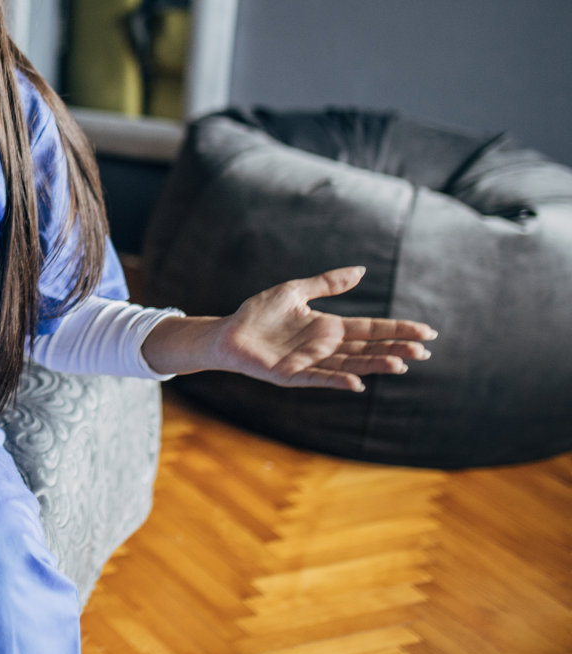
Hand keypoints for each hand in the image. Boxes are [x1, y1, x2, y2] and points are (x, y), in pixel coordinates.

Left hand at [144, 266, 436, 390]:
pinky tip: (356, 382)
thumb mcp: (295, 291)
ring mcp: (309, 362)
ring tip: (400, 364)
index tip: (427, 332)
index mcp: (328, 327)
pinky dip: (337, 380)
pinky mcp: (291, 375)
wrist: (227, 332)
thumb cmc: (259, 313)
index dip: (397, 329)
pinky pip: (317, 378)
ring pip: (349, 364)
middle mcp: (324, 346)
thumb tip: (362, 271)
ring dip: (374, 364)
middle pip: (367, 348)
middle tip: (424, 351)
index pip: (371, 328)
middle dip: (395, 348)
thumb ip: (327, 283)